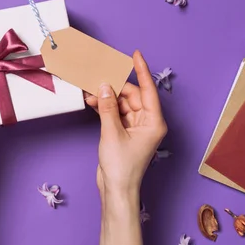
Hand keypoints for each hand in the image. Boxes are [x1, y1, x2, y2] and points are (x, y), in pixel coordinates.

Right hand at [85, 50, 166, 196]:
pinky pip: (116, 112)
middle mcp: (147, 122)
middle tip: (98, 78)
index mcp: (153, 122)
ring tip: (91, 92)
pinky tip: (93, 102)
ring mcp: (136, 127)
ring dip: (107, 98)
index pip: (148, 90)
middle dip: (115, 87)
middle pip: (132, 95)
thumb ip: (108, 107)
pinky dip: (105, 107)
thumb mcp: (112, 133)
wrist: (116, 189)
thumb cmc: (121, 166)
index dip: (142, 70)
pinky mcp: (125, 132)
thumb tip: (104, 87)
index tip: (136, 54)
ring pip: (122, 103)